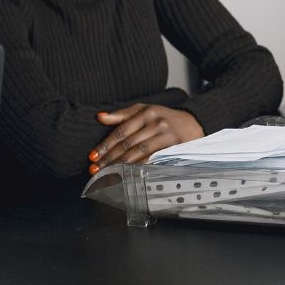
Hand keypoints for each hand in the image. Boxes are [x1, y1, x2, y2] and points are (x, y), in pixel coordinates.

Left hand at [89, 105, 203, 172]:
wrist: (192, 123)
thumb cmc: (163, 117)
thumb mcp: (144, 110)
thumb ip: (122, 114)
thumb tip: (99, 117)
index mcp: (146, 113)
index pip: (121, 131)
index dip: (105, 145)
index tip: (93, 156)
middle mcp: (157, 123)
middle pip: (128, 143)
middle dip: (110, 158)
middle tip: (95, 169)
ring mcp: (166, 135)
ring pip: (139, 152)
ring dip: (121, 165)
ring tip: (107, 173)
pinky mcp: (174, 147)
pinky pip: (153, 159)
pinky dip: (139, 167)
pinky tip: (128, 173)